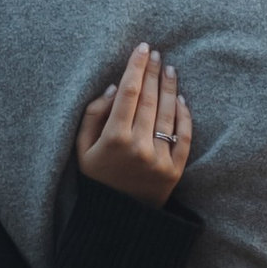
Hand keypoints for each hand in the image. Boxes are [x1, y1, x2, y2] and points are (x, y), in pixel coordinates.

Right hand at [75, 42, 194, 206]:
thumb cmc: (97, 177)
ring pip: (167, 114)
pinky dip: (184, 115)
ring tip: (170, 69)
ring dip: (170, 88)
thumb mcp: (82, 148)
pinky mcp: (175, 170)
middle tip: (157, 53)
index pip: (129, 93)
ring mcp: (159, 159)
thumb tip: (117, 87)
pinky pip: (183, 136)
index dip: (136, 68)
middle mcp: (138, 147)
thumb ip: (93, 115)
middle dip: (153, 72)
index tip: (142, 49)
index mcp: (113, 138)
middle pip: (149, 99)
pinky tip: (181, 99)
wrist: (118, 218)